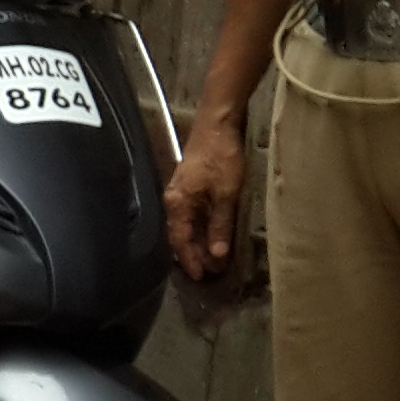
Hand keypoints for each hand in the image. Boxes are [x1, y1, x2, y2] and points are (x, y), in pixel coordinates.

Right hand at [166, 114, 250, 282]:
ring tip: (210, 257)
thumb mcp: (226, 193)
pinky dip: (199, 228)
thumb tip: (217, 255)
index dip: (190, 260)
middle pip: (179, 234)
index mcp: (177, 204)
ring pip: (185, 225)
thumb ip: (220, 225)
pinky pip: (191, 214)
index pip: (180, 240)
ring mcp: (180, 192)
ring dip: (196, 242)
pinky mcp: (190, 185)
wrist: (218, 123)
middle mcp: (173, 200)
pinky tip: (209, 233)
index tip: (201, 277)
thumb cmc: (221, 156)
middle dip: (192, 254)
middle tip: (208, 272)